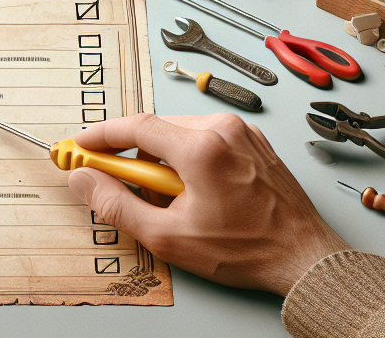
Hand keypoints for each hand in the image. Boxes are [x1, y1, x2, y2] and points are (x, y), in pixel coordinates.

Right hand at [67, 113, 348, 295]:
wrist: (305, 257)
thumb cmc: (247, 250)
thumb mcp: (170, 237)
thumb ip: (118, 206)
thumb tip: (85, 181)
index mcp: (201, 146)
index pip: (135, 126)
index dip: (101, 136)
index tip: (79, 147)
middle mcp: (222, 128)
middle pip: (157, 130)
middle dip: (136, 158)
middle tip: (126, 188)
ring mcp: (240, 131)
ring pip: (180, 133)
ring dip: (164, 160)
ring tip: (174, 201)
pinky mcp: (252, 139)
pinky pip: (205, 137)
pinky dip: (190, 159)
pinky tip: (196, 192)